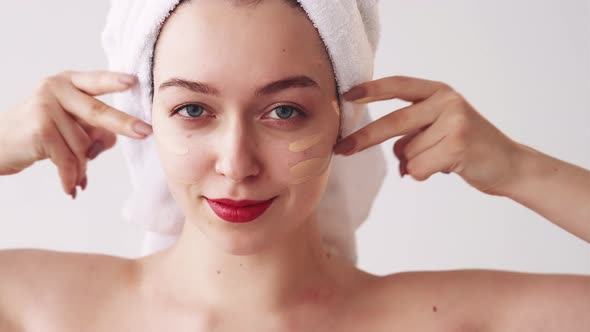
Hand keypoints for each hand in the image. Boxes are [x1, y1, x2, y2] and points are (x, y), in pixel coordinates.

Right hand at [0, 70, 151, 197]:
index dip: (114, 81)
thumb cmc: (41, 133)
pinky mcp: (40, 128)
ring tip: (74, 175)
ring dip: (82, 165)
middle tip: (145, 132)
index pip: (96, 80)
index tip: (135, 81)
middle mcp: (56, 88)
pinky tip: (71, 189)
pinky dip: (70, 177)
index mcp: (69, 82)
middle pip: (98, 112)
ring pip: (83, 144)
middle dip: (123, 124)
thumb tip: (111, 140)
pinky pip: (68, 158)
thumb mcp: (69, 124)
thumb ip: (94, 129)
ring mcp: (45, 106)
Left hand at [333, 75, 521, 195]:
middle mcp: (447, 101)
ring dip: (414, 164)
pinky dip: (422, 175)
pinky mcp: (458, 145)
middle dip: (364, 138)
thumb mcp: (440, 128)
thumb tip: (387, 150)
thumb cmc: (467, 147)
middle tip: (341, 149)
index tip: (347, 95)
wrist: (509, 165)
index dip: (371, 90)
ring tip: (441, 160)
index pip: (399, 85)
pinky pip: (417, 168)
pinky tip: (447, 168)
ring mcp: (455, 122)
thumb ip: (412, 131)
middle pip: (394, 121)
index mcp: (439, 92)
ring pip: (406, 152)